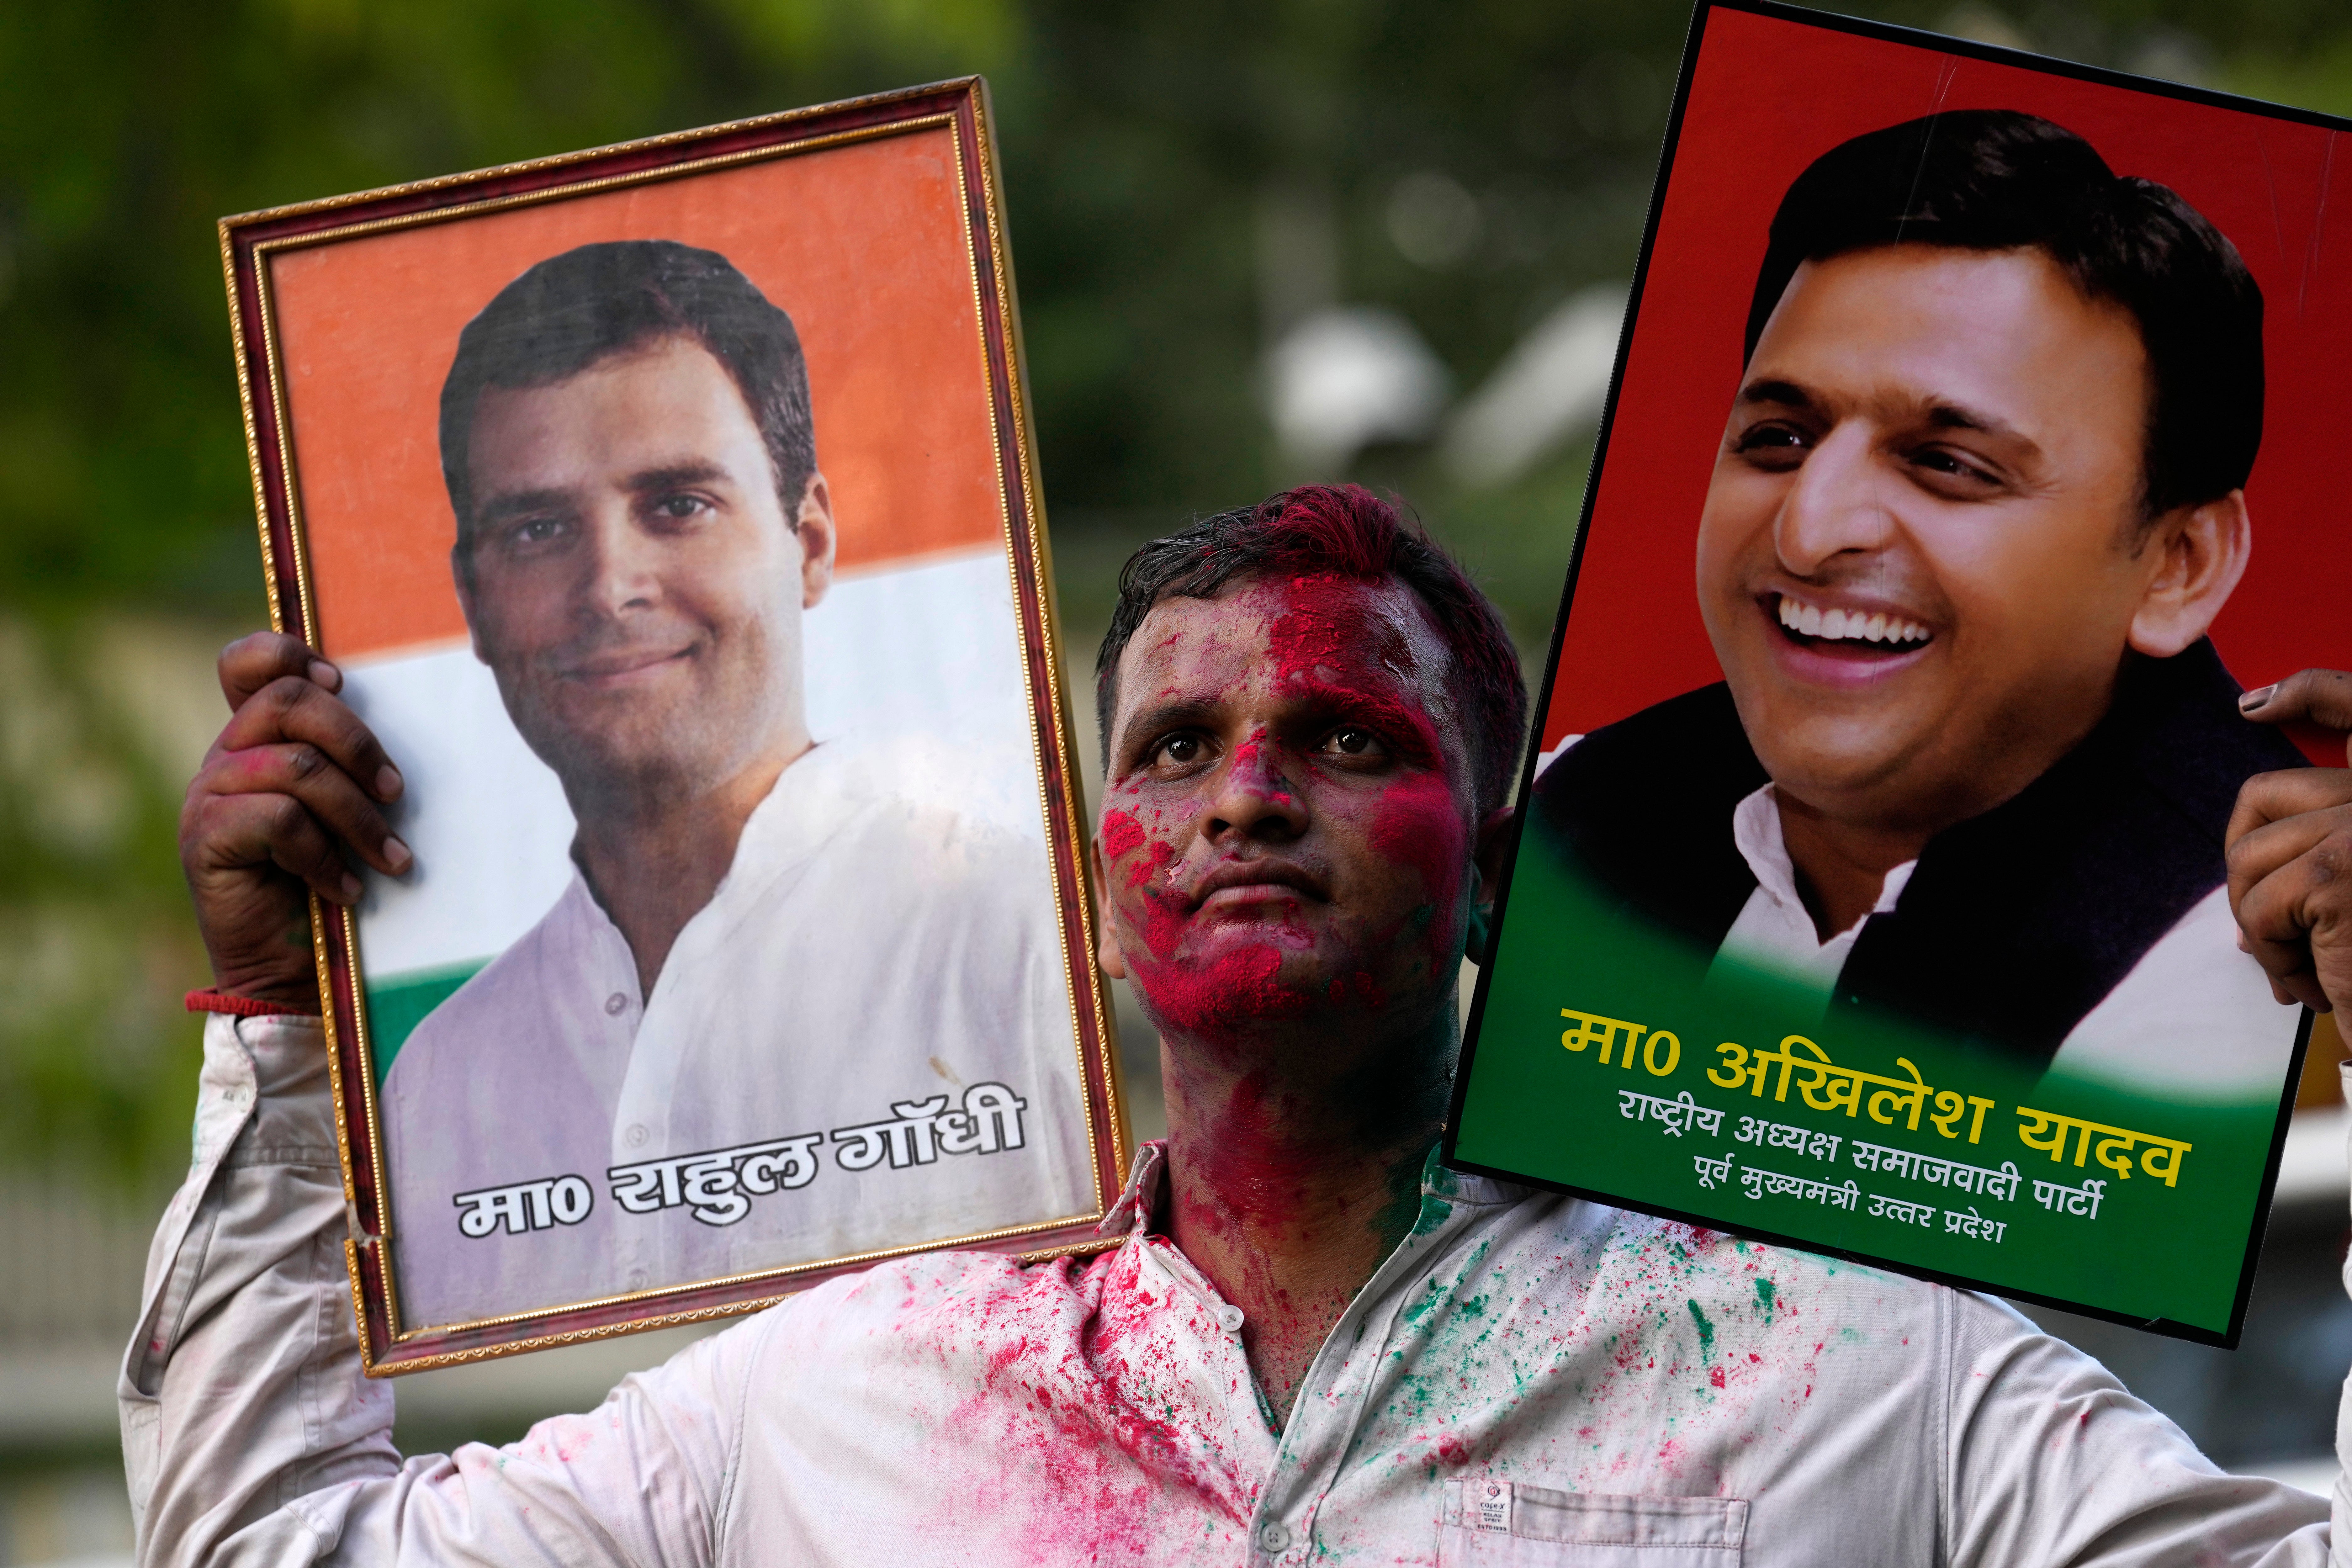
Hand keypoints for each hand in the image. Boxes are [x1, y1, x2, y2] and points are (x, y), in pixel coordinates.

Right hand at [178, 632, 411, 1006]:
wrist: (290, 966)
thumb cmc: (333, 879)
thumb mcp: (347, 809)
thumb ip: (349, 761)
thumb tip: (407, 712)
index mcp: (256, 737)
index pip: (249, 663)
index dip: (291, 656)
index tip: (342, 683)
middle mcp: (225, 756)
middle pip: (287, 703)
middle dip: (357, 743)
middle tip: (397, 793)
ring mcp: (208, 795)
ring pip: (297, 768)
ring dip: (358, 816)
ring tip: (391, 859)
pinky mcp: (205, 838)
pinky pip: (279, 819)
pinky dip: (325, 856)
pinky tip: (345, 889)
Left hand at [2227, 669, 2351, 1012]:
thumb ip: (2317, 860)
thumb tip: (2253, 876)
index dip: (2311, 691)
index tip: (2257, 704)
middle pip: (2262, 797)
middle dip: (2247, 874)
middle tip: (2274, 942)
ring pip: (2249, 857)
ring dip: (2261, 925)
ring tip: (2303, 972)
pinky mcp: (2341, 875)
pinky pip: (2260, 907)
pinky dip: (2272, 956)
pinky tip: (2314, 989)